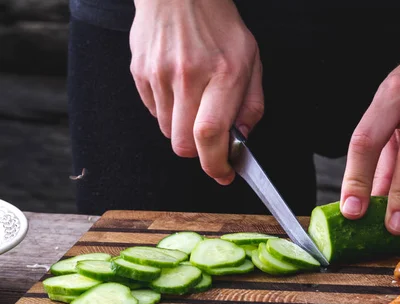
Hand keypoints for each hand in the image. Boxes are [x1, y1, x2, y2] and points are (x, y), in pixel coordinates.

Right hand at [129, 0, 263, 184]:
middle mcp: (187, 76)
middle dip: (200, 152)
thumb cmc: (219, 25)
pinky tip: (179, 90)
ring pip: (167, 133)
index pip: (210, 134)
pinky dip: (168, 113)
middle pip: (183, 144)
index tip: (222, 173)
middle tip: (211, 140)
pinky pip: (154, 113)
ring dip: (183, 131)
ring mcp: (159, 75)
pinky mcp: (140, 73)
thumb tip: (243, 138)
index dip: (215, 163)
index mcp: (223, 73)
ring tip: (195, 102)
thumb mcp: (251, 59)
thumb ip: (251, 103)